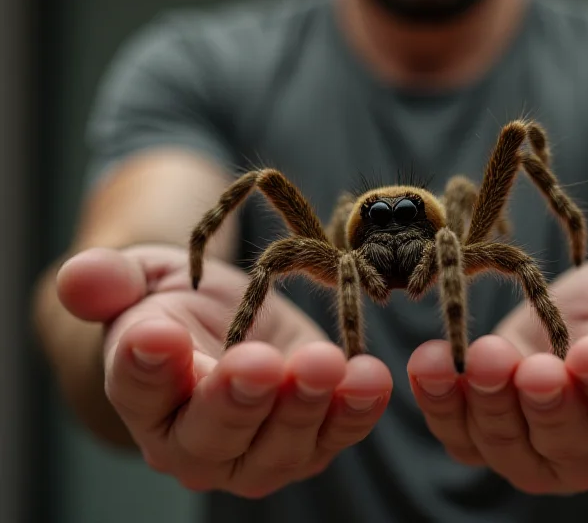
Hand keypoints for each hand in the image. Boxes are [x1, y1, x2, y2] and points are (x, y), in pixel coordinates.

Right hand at [57, 245, 391, 497]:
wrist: (227, 323)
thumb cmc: (177, 304)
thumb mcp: (142, 279)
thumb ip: (110, 282)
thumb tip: (79, 275)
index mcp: (143, 397)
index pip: (137, 388)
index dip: (146, 364)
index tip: (156, 334)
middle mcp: (194, 441)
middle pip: (211, 434)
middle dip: (236, 399)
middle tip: (257, 363)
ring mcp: (256, 450)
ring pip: (279, 446)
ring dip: (305, 408)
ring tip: (325, 365)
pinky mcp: (310, 439)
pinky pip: (335, 434)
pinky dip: (355, 410)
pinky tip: (370, 378)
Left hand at [407, 254, 587, 493]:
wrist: (575, 335)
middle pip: (572, 442)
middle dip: (548, 405)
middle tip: (531, 366)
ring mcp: (540, 454)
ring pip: (512, 448)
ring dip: (489, 405)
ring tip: (478, 357)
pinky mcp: (488, 444)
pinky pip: (462, 439)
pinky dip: (440, 405)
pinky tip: (427, 365)